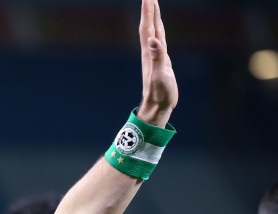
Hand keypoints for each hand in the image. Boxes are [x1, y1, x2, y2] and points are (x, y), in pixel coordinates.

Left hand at [137, 0, 177, 126]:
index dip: (148, 12)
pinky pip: (160, 41)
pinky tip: (158, 32)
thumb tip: (152, 39)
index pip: (148, 27)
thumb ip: (157, 57)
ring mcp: (155, 57)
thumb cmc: (159, 94)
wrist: (157, 107)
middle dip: (150, 10)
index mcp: (150, 53)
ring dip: (153, 19)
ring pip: (154, 32)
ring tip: (153, 6)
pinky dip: (159, 32)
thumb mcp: (160, 74)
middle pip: (149, 26)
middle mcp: (151, 52)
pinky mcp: (161, 62)